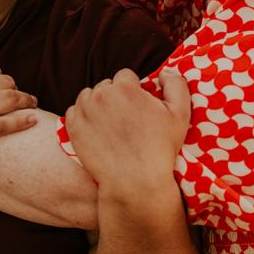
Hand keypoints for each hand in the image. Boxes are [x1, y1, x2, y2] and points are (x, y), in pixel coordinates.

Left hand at [65, 68, 190, 195]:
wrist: (134, 182)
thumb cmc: (160, 149)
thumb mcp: (180, 115)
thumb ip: (176, 84)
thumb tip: (165, 71)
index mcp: (125, 87)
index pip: (126, 76)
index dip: (133, 90)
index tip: (138, 107)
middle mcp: (101, 94)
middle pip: (106, 86)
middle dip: (115, 97)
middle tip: (125, 119)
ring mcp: (84, 111)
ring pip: (89, 96)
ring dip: (97, 105)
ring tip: (110, 125)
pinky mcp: (73, 127)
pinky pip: (74, 111)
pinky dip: (82, 118)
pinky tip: (96, 131)